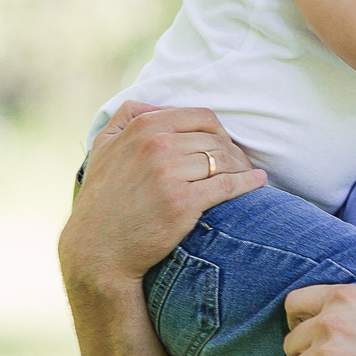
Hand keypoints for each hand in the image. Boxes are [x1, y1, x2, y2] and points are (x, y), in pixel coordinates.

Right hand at [59, 102, 264, 286]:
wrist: (97, 250)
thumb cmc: (102, 200)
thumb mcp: (103, 147)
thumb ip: (126, 117)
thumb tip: (157, 105)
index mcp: (143, 127)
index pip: (199, 116)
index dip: (218, 130)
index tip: (224, 145)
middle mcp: (157, 145)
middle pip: (215, 139)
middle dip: (233, 150)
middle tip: (241, 164)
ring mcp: (170, 174)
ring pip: (224, 160)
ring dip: (242, 167)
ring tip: (249, 175)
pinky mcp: (183, 203)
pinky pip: (228, 185)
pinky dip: (248, 182)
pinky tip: (257, 183)